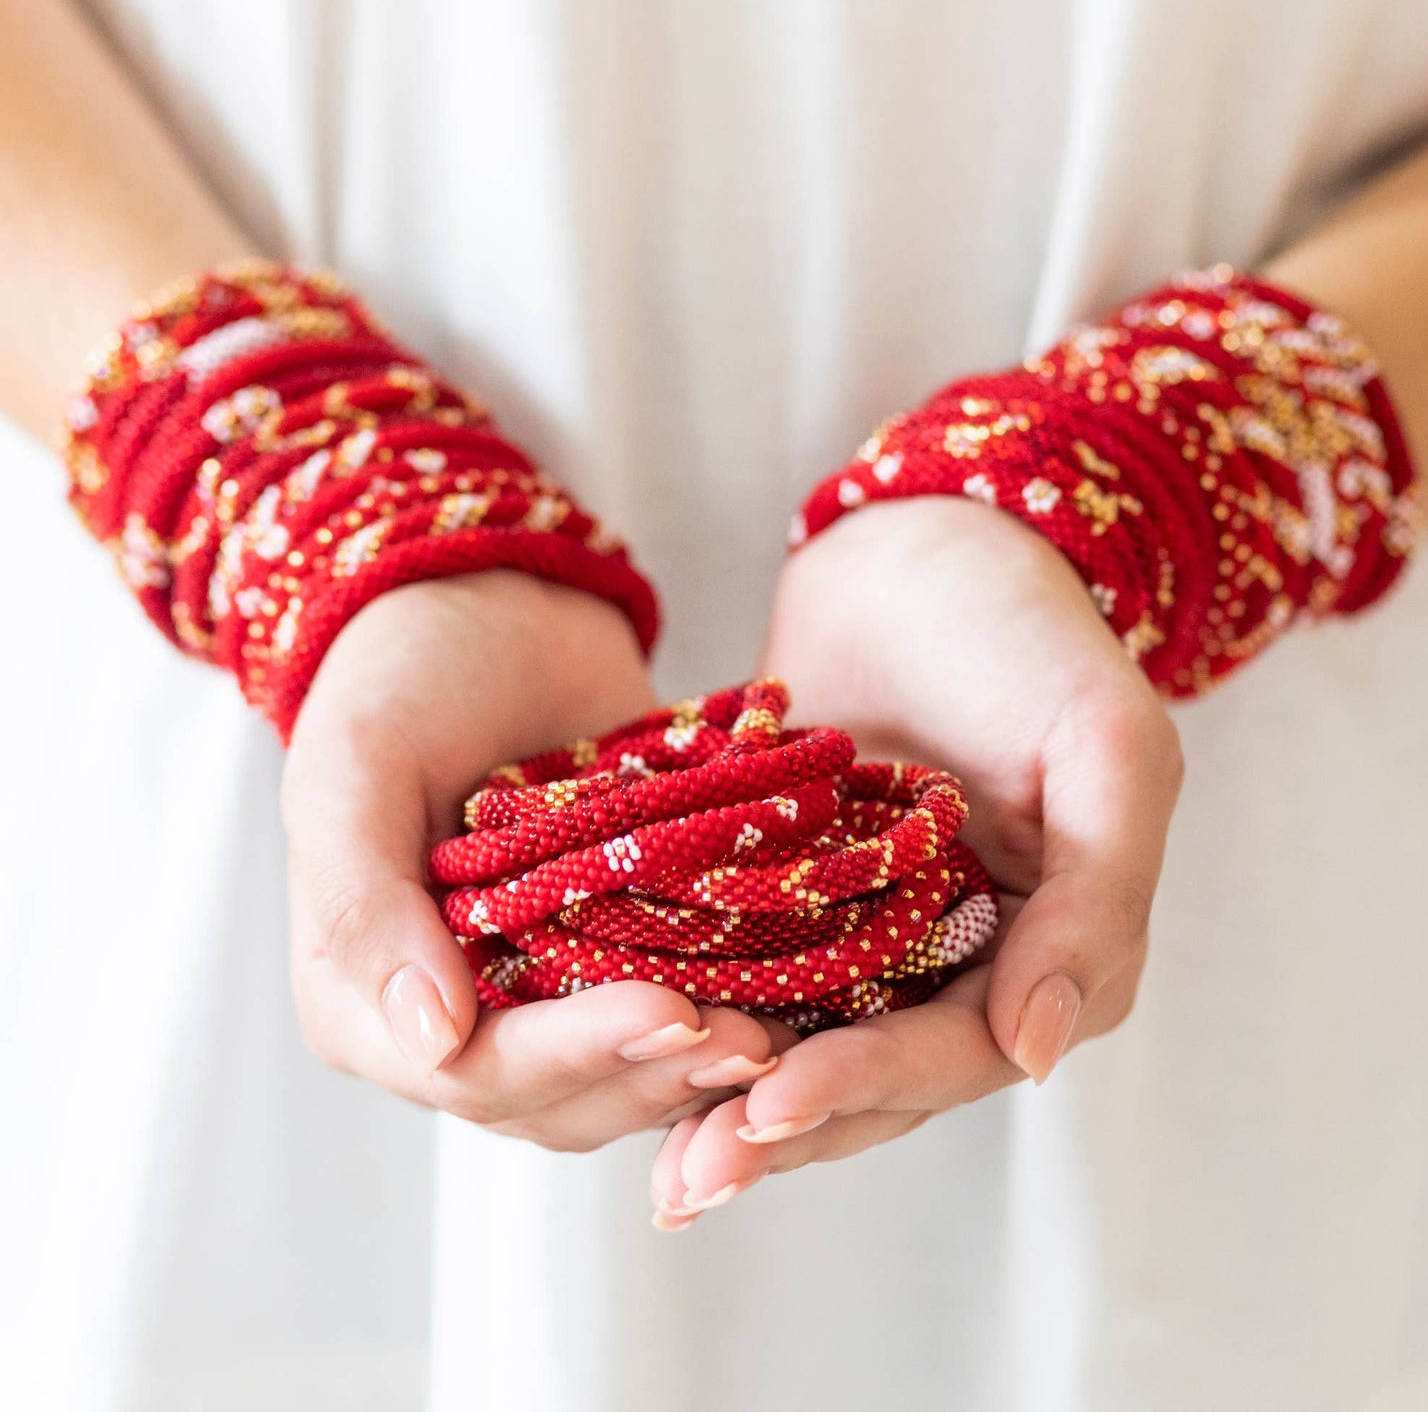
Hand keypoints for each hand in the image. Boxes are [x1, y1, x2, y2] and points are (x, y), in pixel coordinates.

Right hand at [282, 571, 789, 1152]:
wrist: (494, 611)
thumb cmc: (405, 673)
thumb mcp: (357, 765)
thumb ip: (361, 902)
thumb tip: (427, 1043)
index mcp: (365, 998)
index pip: (474, 1073)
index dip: (576, 1057)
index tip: (674, 1014)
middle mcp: (452, 1019)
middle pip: (559, 1098)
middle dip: (655, 1074)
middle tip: (755, 1039)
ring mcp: (536, 996)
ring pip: (621, 1080)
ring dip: (698, 1069)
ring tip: (782, 1034)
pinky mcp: (608, 959)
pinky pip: (664, 1019)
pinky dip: (719, 1021)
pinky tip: (788, 1008)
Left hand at [649, 499, 1182, 1219]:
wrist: (925, 549)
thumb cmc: (1031, 634)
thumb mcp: (1106, 751)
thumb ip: (1094, 902)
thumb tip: (1042, 1054)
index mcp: (1048, 950)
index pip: (957, 1051)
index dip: (867, 1087)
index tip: (769, 1109)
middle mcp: (958, 964)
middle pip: (869, 1079)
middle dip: (780, 1130)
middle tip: (686, 1182)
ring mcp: (868, 935)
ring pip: (799, 1046)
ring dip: (727, 1104)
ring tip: (653, 1162)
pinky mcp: (791, 897)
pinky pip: (743, 972)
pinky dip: (693, 1016)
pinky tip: (624, 1049)